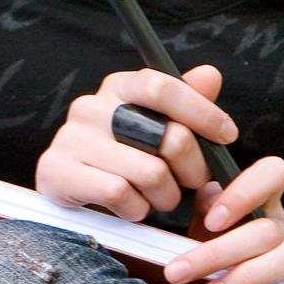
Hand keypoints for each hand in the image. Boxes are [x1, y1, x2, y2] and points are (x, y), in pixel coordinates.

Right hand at [39, 63, 239, 220]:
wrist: (72, 187)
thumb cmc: (126, 155)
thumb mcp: (158, 126)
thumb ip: (186, 100)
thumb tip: (209, 75)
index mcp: (117, 87)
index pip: (162, 87)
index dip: (202, 112)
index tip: (226, 135)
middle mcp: (90, 107)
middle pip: (168, 137)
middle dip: (193, 169)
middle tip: (191, 182)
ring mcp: (70, 138)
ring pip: (150, 173)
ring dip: (165, 196)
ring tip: (157, 197)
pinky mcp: (57, 171)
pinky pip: (120, 194)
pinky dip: (137, 209)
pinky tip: (130, 206)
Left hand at [155, 157, 283, 283]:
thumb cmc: (220, 262)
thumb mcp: (206, 233)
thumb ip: (206, 210)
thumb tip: (207, 194)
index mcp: (264, 205)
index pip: (271, 173)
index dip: (244, 193)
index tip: (210, 222)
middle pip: (265, 230)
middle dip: (216, 252)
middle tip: (178, 272)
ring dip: (248, 276)